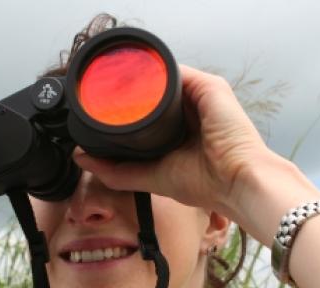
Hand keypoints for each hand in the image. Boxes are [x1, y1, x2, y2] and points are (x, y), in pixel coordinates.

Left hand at [73, 65, 314, 240]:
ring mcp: (200, 97)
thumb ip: (118, 171)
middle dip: (128, 95)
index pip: (146, 113)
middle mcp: (190, 111)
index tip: (99, 112)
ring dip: (139, 81)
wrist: (238, 181)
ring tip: (111, 85)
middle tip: (99, 98)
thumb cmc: (205, 184)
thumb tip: (82, 158)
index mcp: (179, 132)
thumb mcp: (152, 177)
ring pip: (162, 81)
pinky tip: (136, 77)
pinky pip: (177, 72)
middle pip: (152, 94)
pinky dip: (157, 73)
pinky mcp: (210, 87)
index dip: (124, 112)